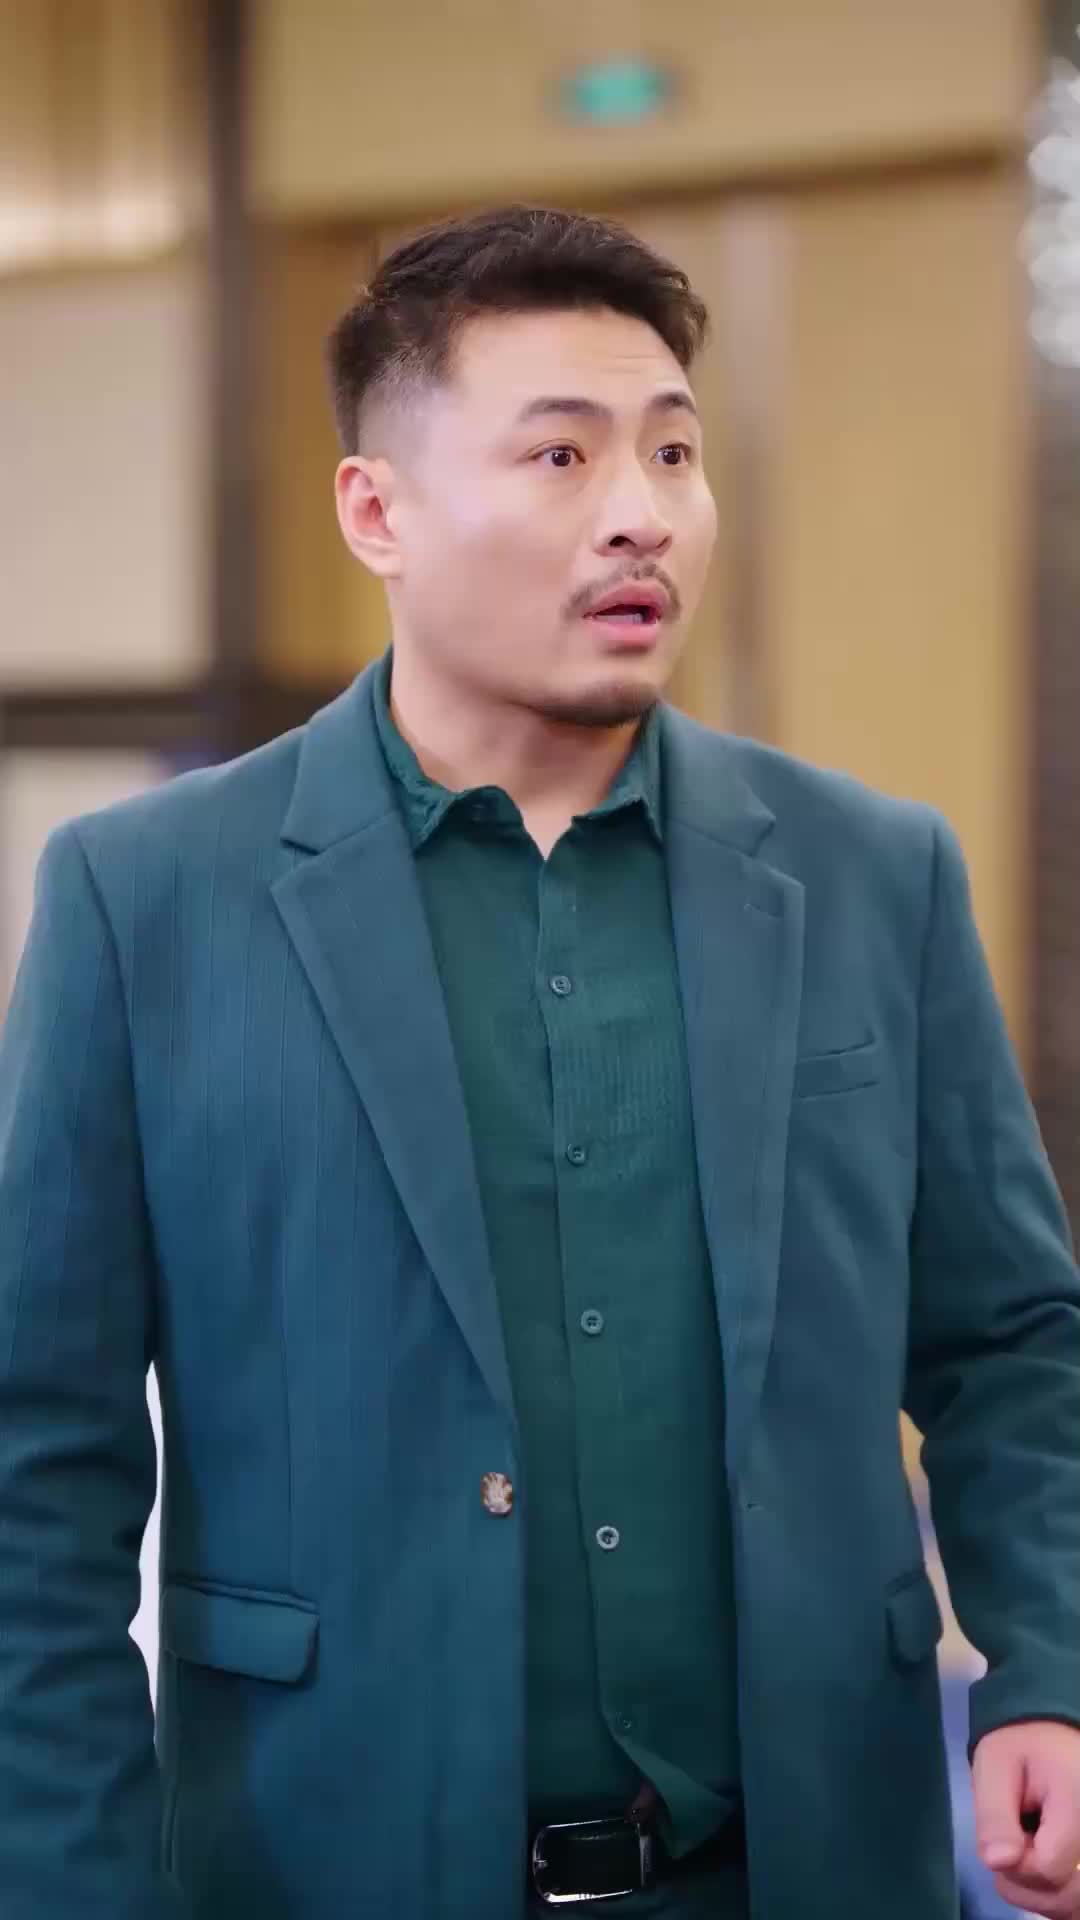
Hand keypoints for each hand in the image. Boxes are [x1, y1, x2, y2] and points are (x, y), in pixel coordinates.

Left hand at [973, 1721, 1079, 1916]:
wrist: (1053, 1736)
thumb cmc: (1020, 1747)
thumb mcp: (995, 1764)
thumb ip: (995, 1814)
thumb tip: (998, 1862)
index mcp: (1079, 1800)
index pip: (1049, 1868)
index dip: (1016, 1864)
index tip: (1005, 1832)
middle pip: (1067, 1897)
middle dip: (1026, 1883)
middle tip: (1013, 1842)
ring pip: (1073, 1905)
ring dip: (1039, 1892)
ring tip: (1027, 1849)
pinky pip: (1076, 1900)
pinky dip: (1057, 1895)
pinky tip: (1040, 1869)